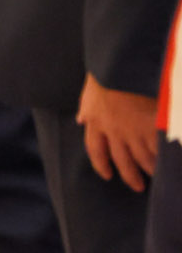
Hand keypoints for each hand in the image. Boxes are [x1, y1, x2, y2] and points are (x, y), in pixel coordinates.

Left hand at [78, 76, 161, 190]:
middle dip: (130, 176)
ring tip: (158, 178)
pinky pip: (159, 149)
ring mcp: (134, 131)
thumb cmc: (105, 73)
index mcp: (95, 121)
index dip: (100, 164)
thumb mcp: (90, 91)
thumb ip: (87, 108)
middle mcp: (113, 131)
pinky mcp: (151, 127)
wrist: (121, 66)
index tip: (106, 174)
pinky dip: (165, 158)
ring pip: (143, 159)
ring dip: (151, 170)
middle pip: (121, 161)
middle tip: (138, 186)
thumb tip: (81, 119)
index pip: (95, 149)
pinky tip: (170, 164)